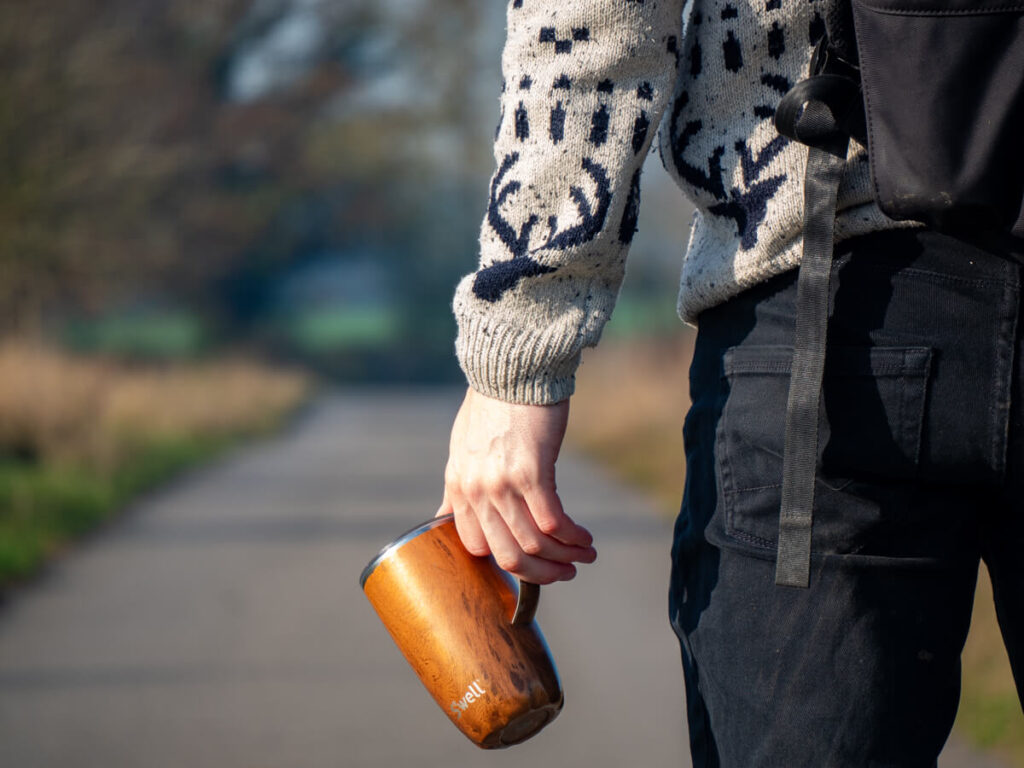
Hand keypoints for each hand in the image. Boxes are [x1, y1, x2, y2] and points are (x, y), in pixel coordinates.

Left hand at [438, 387, 596, 583]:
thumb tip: (444, 516)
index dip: (508, 565)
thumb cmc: (491, 405)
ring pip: (534, 543)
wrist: (510, 369)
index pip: (477, 549)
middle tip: (566, 573)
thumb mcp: (460, 450)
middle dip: (541, 573)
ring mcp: (502, 484)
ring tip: (585, 556)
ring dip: (564, 557)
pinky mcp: (532, 472)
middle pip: (508, 555)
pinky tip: (585, 538)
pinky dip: (572, 537)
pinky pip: (553, 522)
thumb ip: (458, 488)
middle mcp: (476, 491)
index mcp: (458, 488)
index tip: (533, 565)